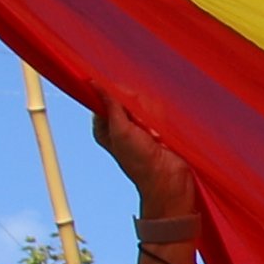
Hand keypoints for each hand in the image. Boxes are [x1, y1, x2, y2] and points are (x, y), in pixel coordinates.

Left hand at [90, 101, 203, 255]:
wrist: (168, 179)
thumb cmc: (139, 161)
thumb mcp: (120, 130)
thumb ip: (111, 105)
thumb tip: (95, 84)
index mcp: (105, 127)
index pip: (104, 99)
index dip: (114, 96)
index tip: (123, 102)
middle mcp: (121, 126)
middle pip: (126, 99)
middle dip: (137, 108)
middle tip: (141, 125)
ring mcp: (140, 128)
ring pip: (144, 105)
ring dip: (151, 116)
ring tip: (153, 135)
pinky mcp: (157, 129)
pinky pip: (159, 113)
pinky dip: (162, 120)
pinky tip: (161, 135)